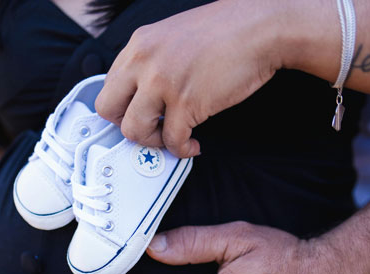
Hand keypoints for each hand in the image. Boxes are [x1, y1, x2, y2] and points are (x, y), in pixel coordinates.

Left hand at [95, 0, 289, 157]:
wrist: (261, 28)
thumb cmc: (226, 33)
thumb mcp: (173, 37)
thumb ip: (152, 62)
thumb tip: (143, 95)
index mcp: (138, 45)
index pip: (109, 86)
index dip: (124, 107)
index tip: (139, 115)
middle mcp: (144, 62)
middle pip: (109, 110)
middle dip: (128, 126)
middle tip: (150, 129)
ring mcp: (163, 83)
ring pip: (134, 130)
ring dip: (154, 142)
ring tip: (173, 137)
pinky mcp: (186, 103)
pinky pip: (172, 140)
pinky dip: (182, 149)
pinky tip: (193, 143)